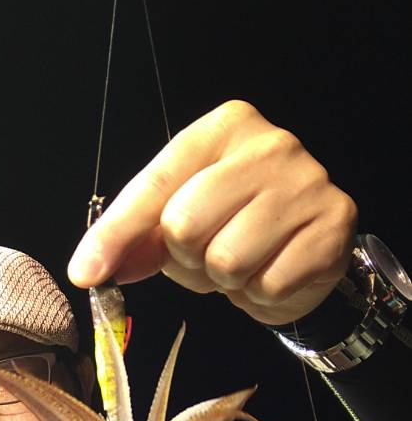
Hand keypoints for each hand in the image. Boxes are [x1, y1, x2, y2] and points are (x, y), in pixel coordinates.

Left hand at [67, 100, 357, 326]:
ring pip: (227, 258)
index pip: (155, 185)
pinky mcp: (335, 225)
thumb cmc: (231, 225)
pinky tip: (273, 269)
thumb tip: (94, 271)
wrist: (304, 250)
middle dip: (186, 256)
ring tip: (241, 262)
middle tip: (207, 253)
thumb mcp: (173, 223)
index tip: (85, 274)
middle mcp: (271, 144)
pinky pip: (269, 283)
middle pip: (185, 224)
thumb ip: (134, 239)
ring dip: (224, 278)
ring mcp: (309, 182)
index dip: (115, 235)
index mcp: (223, 128)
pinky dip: (260, 292)